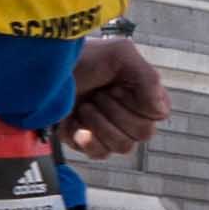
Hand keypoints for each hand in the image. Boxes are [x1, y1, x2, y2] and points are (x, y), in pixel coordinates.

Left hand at [62, 32, 166, 158]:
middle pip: (142, 133)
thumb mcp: (121, 55)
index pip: (158, 115)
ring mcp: (110, 131)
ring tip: (86, 105)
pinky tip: (78, 125)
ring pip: (123, 146)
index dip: (137, 103)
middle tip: (98, 94)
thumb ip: (148, 78)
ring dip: (101, 124)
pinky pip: (101, 154)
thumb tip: (160, 112)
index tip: (117, 86)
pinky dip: (88, 140)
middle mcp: (130, 115)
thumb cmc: (84, 58)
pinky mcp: (88, 143)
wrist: (48, 71)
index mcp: (143, 95)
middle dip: (116, 112)